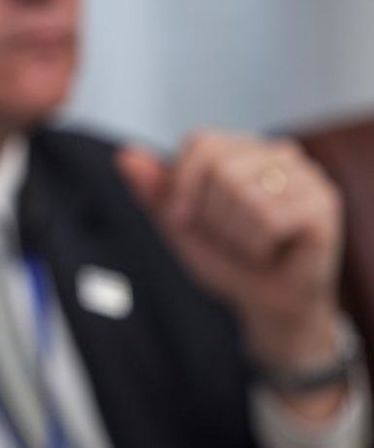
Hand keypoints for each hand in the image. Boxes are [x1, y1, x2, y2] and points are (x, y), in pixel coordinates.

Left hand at [116, 131, 343, 377]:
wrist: (265, 305)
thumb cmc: (227, 260)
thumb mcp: (179, 224)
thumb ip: (154, 189)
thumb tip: (124, 156)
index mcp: (242, 149)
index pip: (200, 143)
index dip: (183, 186)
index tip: (186, 218)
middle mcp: (278, 153)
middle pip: (219, 167)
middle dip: (211, 215)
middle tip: (231, 237)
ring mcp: (306, 175)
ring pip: (243, 192)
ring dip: (236, 235)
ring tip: (253, 245)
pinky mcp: (323, 204)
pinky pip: (269, 217)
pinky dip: (259, 245)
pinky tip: (272, 252)